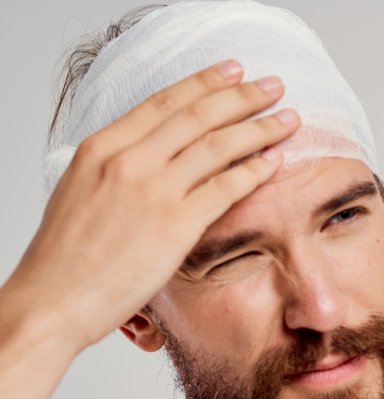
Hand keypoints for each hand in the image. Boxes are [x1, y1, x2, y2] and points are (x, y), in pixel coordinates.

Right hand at [5, 60, 299, 352]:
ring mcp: (153, 191)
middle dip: (242, 96)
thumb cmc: (62, 257)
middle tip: (273, 87)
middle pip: (197, 115)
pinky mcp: (175, 225)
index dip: (203, 83)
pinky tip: (273, 162)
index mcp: (101, 148)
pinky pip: (224, 188)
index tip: (232, 73)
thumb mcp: (78, 193)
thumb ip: (113, 170)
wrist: (53, 299)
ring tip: (288, 120)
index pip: (162, 102)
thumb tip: (145, 161)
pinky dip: (253, 171)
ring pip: (218, 146)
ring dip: (258, 129)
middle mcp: (129, 160)